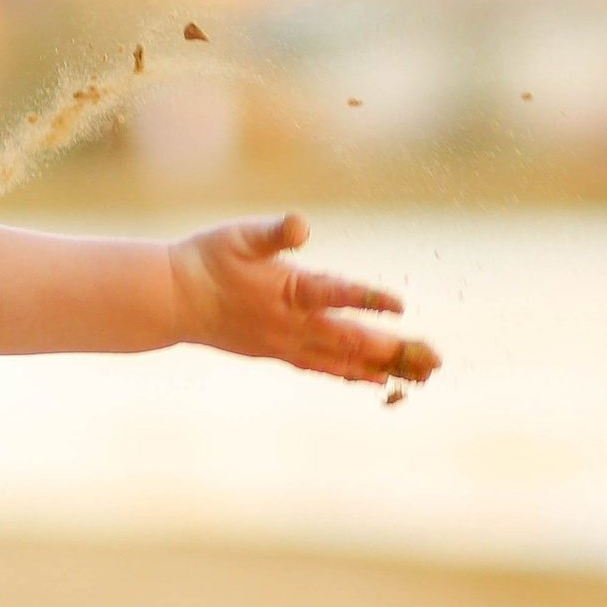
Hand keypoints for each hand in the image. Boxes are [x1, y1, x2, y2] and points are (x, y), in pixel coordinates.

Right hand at [165, 213, 438, 386]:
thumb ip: (274, 233)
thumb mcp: (239, 235)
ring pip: (342, 360)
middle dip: (393, 349)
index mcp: (286, 290)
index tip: (400, 305)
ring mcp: (286, 343)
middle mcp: (291, 324)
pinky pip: (323, 368)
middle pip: (350, 340)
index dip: (367, 298)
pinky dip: (352, 374)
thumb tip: (299, 225)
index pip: (334, 295)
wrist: (173, 300)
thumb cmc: (207, 260)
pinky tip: (375, 381)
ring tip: (419, 377)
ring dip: (382, 368)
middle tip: (433, 358)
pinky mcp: (279, 353)